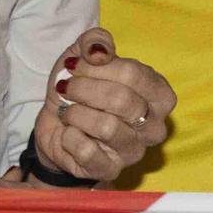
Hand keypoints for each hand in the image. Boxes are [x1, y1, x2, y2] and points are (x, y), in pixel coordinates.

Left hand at [30, 27, 174, 182]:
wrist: (55, 124)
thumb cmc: (78, 89)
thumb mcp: (82, 56)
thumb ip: (95, 42)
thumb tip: (100, 50)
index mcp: (157, 94)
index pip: (136, 74)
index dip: (98, 67)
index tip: (76, 65)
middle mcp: (154, 125)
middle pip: (122, 100)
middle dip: (83, 89)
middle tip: (67, 87)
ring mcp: (135, 151)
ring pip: (107, 127)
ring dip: (75, 113)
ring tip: (69, 111)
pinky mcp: (110, 170)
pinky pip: (89, 152)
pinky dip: (69, 137)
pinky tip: (69, 133)